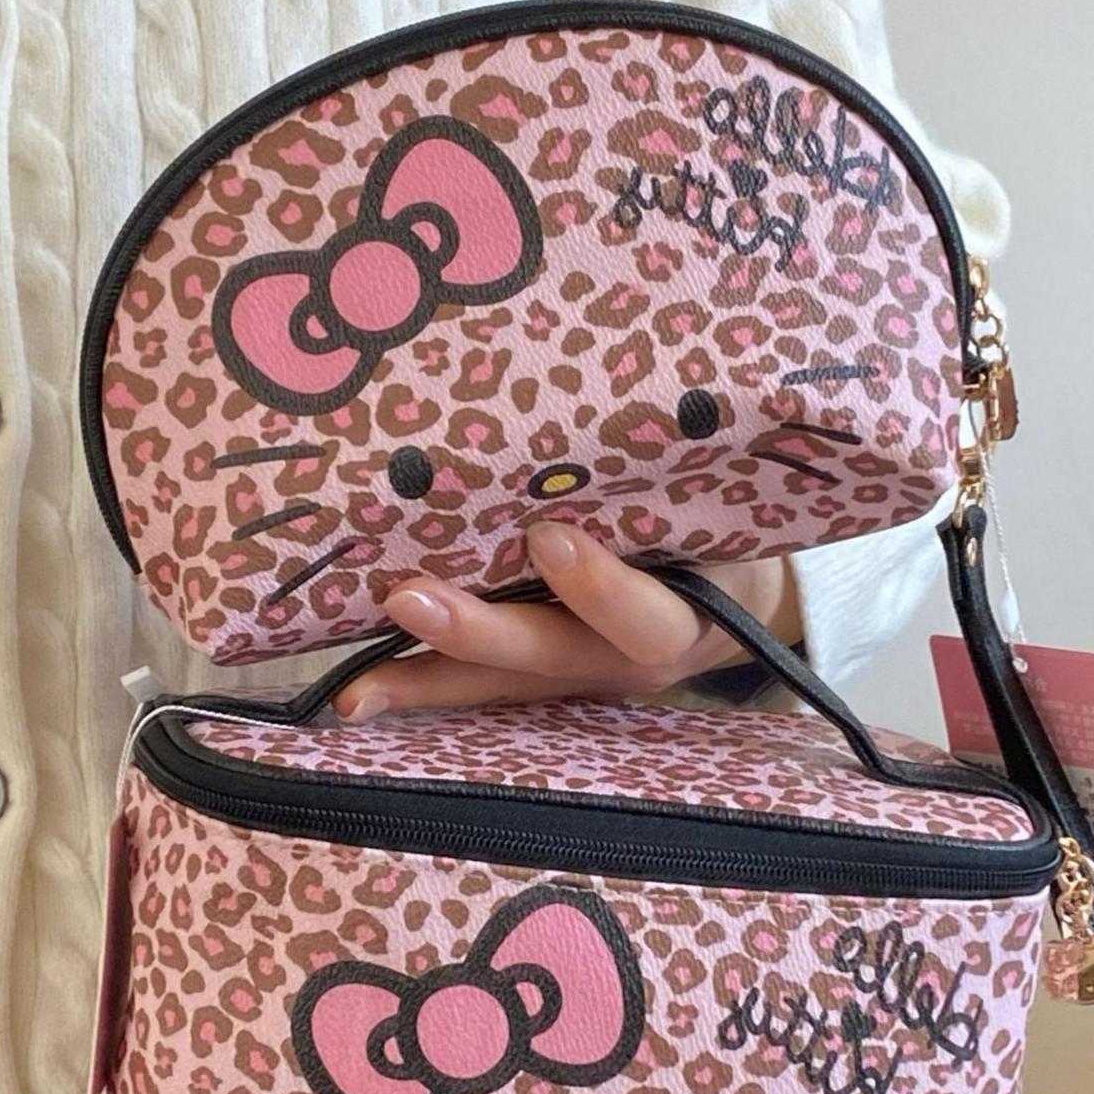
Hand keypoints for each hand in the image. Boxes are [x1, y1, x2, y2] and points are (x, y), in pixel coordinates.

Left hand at [332, 523, 800, 720]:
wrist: (738, 607)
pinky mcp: (538, 679)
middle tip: (406, 599)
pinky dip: (419, 685)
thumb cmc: (721, 532)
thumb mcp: (717, 512)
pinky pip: (478, 687)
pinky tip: (354, 693)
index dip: (600, 588)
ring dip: (424, 681)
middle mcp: (620, 660)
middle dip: (476, 634)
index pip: (649, 619)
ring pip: (498, 685)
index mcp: (682, 617)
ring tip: (354, 692)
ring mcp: (575, 677)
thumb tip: (595, 401)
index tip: (549, 539)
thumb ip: (666, 484)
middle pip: (548, 658)